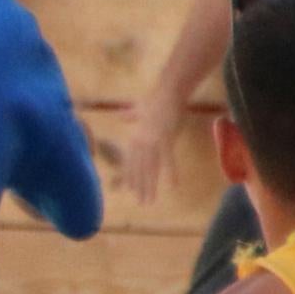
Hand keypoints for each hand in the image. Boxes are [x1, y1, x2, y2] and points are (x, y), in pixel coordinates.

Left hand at [116, 89, 182, 205]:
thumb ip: (129, 114)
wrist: (168, 90)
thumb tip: (121, 115)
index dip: (130, 175)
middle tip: (140, 202)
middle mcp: (141, 141)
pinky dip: (170, 172)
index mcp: (136, 136)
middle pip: (140, 168)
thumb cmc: (156, 99)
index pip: (131, 160)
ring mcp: (152, 141)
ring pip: (150, 168)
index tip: (128, 189)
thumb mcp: (139, 108)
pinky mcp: (166, 138)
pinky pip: (168, 159)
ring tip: (149, 200)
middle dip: (140, 186)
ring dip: (150, 185)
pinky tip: (173, 186)